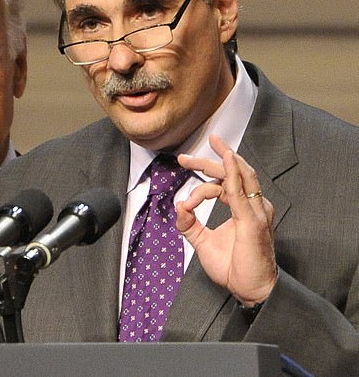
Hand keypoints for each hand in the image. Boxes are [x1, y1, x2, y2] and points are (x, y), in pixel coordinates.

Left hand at [176, 134, 277, 305]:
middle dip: (207, 161)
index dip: (199, 187)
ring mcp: (256, 211)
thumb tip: (179, 205)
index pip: (223, 184)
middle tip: (184, 158)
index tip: (186, 204)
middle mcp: (253, 205)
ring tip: (208, 146)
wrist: (250, 290)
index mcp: (243, 208)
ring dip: (220, 160)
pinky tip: (227, 158)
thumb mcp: (202, 242)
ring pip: (239, 175)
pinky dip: (232, 173)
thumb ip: (189, 224)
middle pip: (232, 172)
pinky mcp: (253, 220)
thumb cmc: (233, 268)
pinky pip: (240, 191)